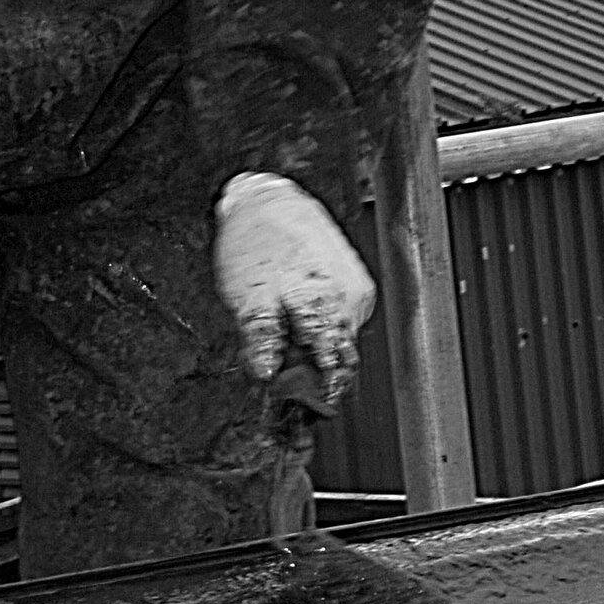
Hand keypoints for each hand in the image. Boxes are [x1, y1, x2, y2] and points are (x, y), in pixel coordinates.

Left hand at [212, 171, 375, 408]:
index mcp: (326, 306)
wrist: (265, 198)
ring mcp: (356, 287)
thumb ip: (262, 340)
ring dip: (318, 344)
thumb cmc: (254, 242)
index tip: (305, 405)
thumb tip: (267, 377)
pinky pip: (341, 315)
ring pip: (341, 334)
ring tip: (284, 334)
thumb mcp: (247, 297)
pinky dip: (322, 322)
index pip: (336, 368)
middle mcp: (351, 299)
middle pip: (341, 353)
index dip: (320, 391)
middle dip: (316, 369)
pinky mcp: (353, 277)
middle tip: (286, 372)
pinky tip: (297, 312)